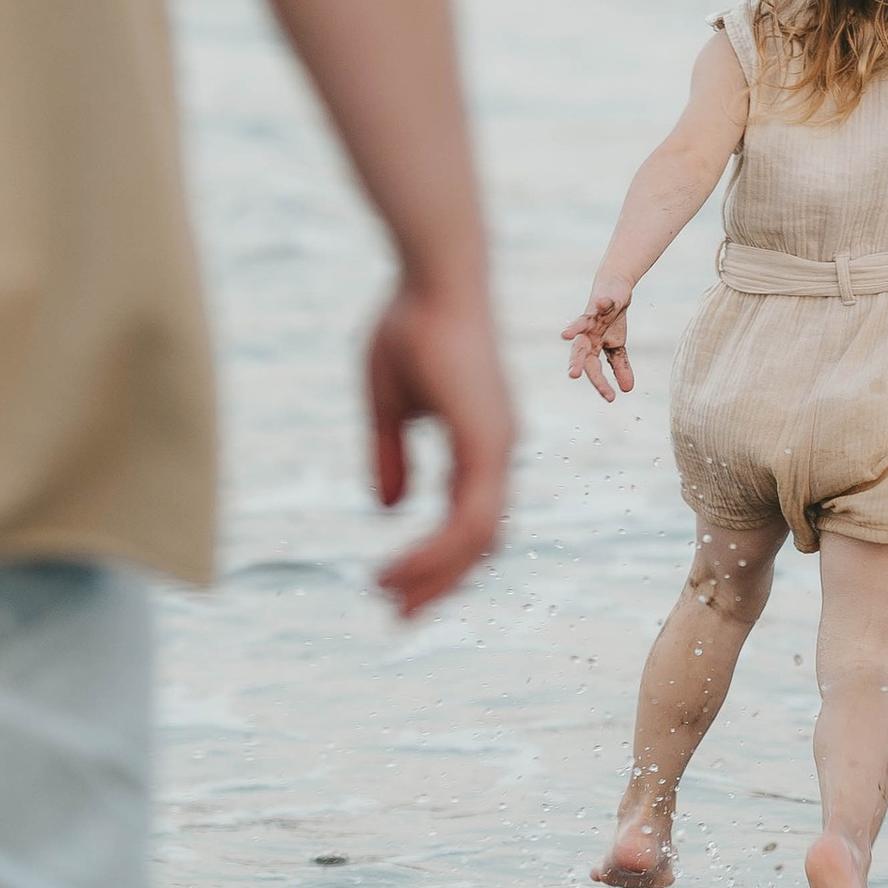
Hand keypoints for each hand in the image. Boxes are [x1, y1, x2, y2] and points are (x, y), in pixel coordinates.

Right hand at [366, 279, 514, 616]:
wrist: (432, 274)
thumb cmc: (410, 323)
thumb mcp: (389, 403)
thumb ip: (391, 455)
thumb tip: (390, 508)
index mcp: (481, 437)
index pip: (471, 517)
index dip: (439, 555)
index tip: (397, 583)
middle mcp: (497, 448)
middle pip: (481, 541)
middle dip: (441, 581)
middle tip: (400, 614)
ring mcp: (497, 446)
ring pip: (478, 539)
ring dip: (435, 574)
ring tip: (390, 596)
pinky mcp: (487, 442)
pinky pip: (469, 518)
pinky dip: (437, 551)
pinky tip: (401, 566)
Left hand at [562, 284, 634, 402]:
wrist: (614, 289)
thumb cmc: (611, 320)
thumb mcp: (617, 345)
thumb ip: (619, 367)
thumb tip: (627, 390)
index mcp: (592, 346)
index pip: (594, 368)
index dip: (601, 383)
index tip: (610, 398)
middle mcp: (588, 333)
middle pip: (580, 349)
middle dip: (576, 362)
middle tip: (573, 375)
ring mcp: (593, 317)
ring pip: (581, 325)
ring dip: (574, 330)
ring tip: (565, 336)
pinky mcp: (602, 301)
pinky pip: (602, 303)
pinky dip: (602, 304)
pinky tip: (602, 304)